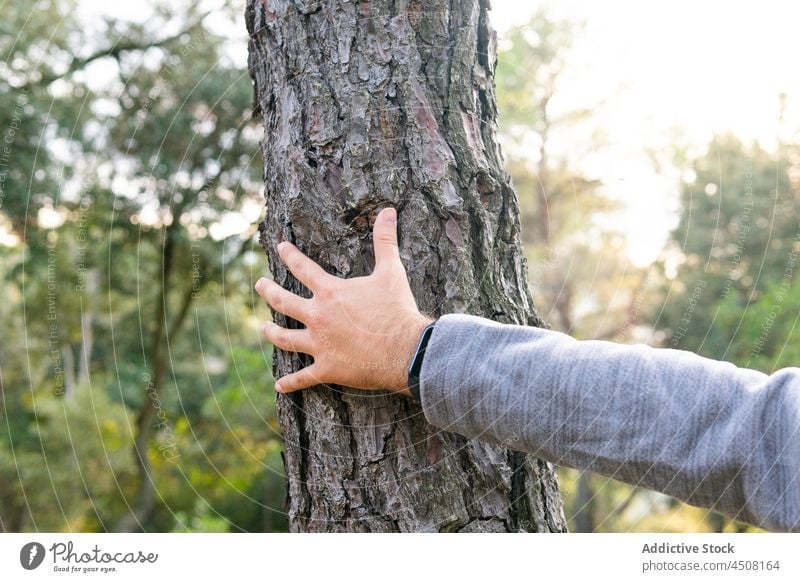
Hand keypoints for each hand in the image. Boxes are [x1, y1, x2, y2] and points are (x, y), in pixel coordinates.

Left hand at [255, 207, 432, 394]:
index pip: (303, 268)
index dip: (290, 255)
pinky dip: (290, 382)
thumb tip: (388, 211)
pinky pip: (303, 377)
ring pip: (285, 338)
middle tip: (259, 285)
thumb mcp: (391, 271)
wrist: (406, 349)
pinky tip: (279, 385)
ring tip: (262, 327)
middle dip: (268, 291)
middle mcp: (318, 316)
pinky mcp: (327, 369)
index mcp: (330, 292)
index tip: (279, 247)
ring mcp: (319, 344)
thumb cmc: (397, 310)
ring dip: (271, 333)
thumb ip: (385, 240)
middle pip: (284, 302)